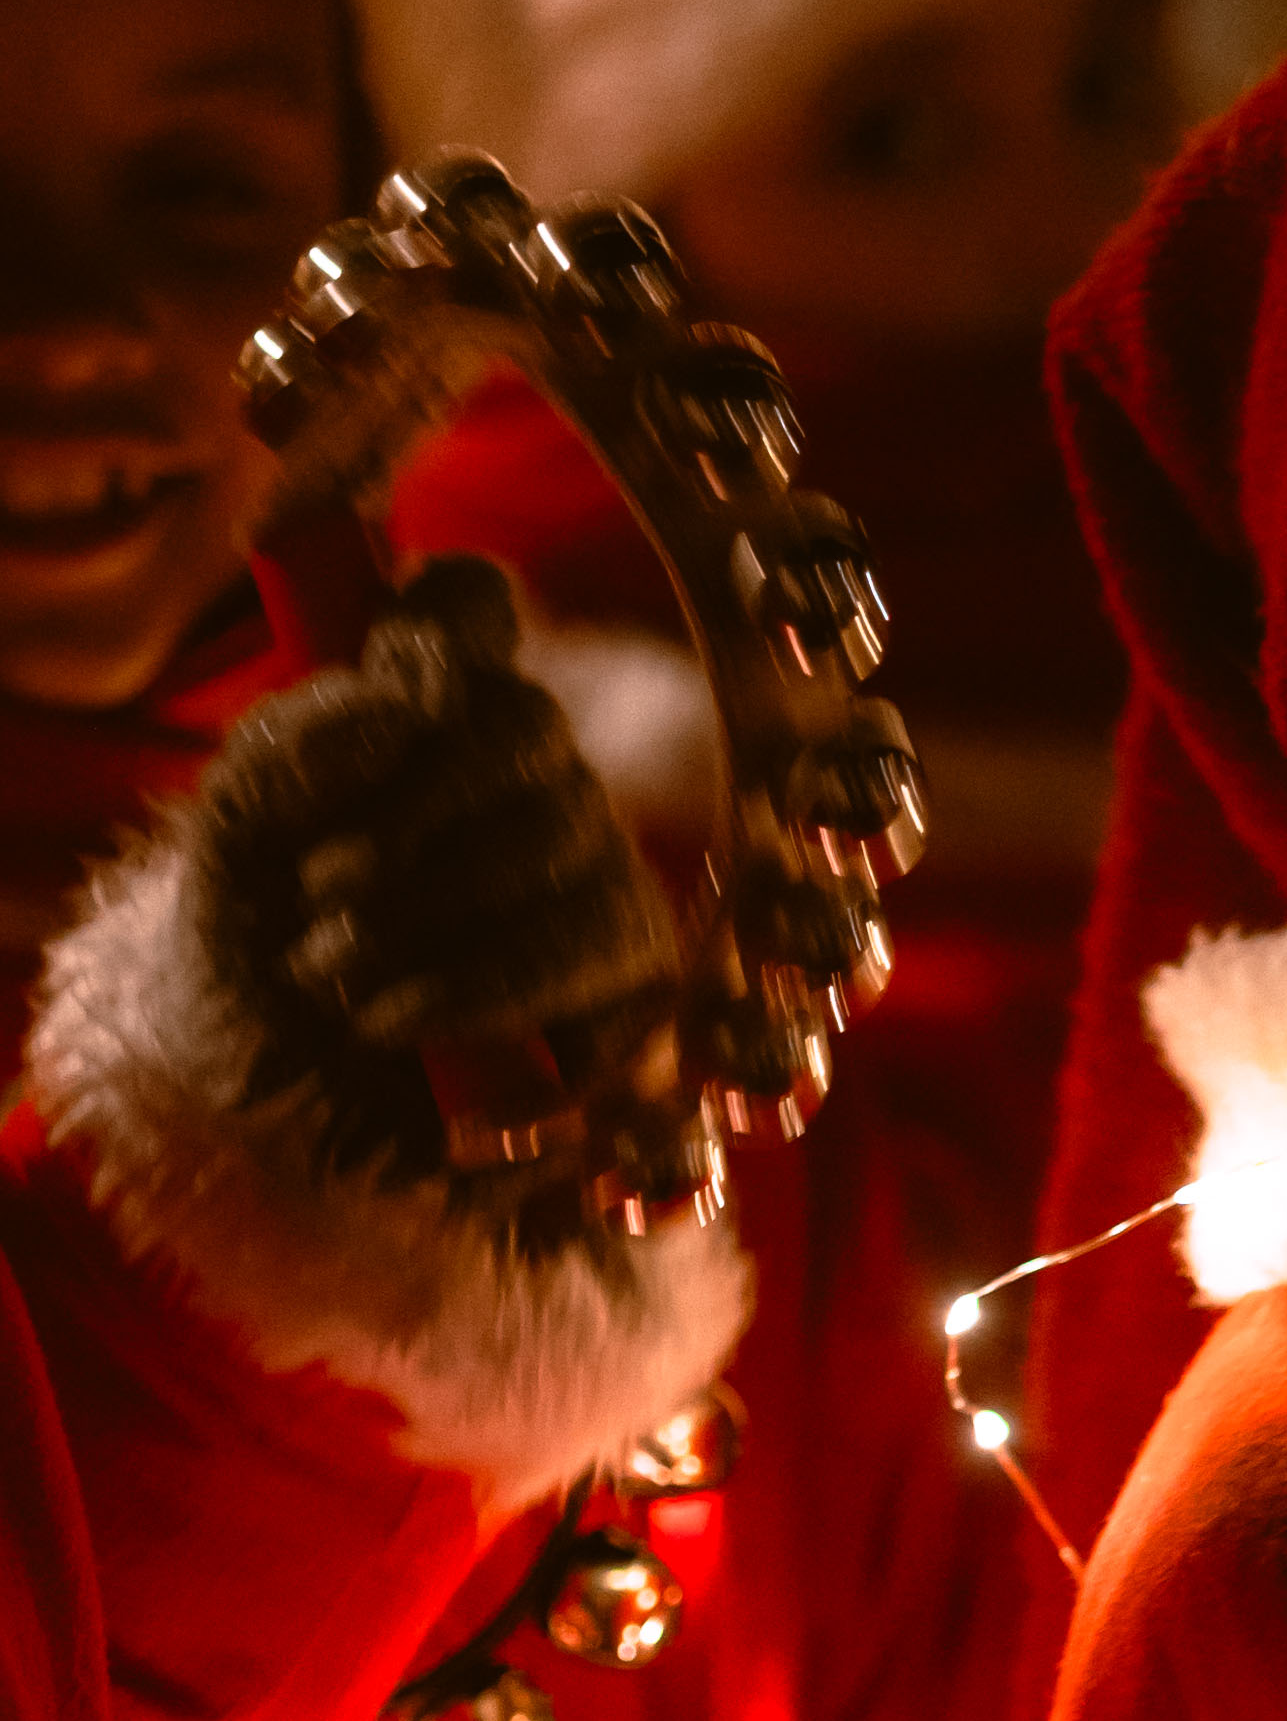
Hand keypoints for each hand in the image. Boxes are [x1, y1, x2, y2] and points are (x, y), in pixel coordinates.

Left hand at [190, 558, 672, 1195]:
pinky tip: (396, 1015)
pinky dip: (481, 981)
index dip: (446, 617)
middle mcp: (520, 774)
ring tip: (332, 971)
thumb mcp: (230, 840)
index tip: (393, 667)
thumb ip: (295, 749)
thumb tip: (410, 706)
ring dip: (424, 906)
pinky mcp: (622, 973)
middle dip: (409, 809)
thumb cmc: (243, 955)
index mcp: (418, 713)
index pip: (469, 609)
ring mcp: (585, 867)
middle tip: (316, 887)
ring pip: (563, 830)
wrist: (257, 1111)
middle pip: (526, 722)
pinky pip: (593, 943)